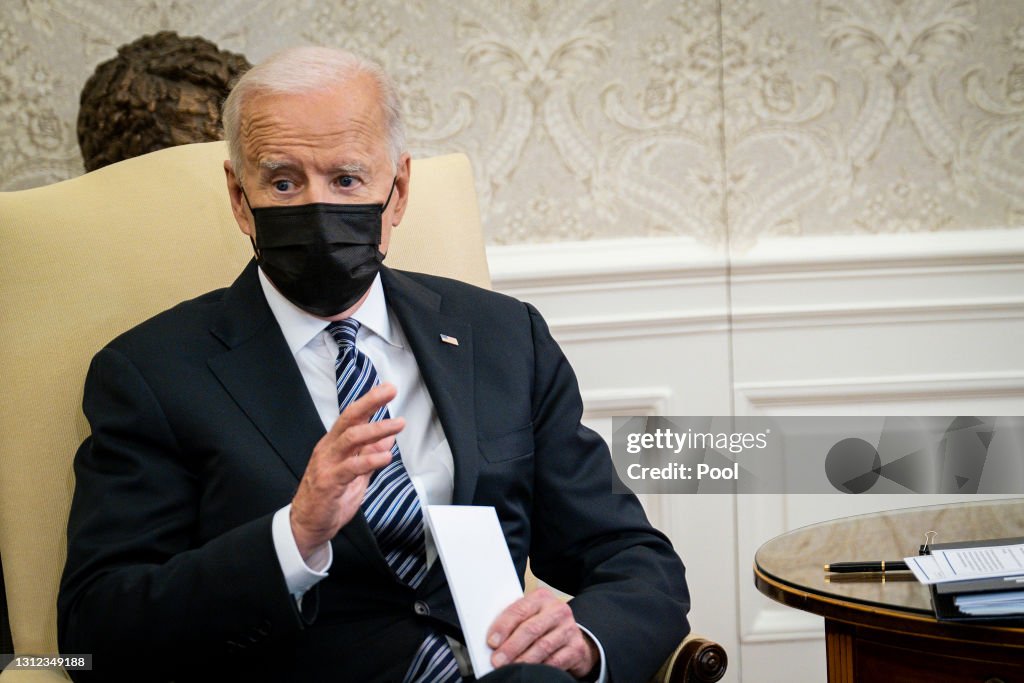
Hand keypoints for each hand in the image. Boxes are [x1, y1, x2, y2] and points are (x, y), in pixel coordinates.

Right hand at [290, 383, 403, 559]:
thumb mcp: (356, 473)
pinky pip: (351, 467)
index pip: (352, 416)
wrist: (309, 525)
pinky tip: (385, 458)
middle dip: (370, 402)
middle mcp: (329, 449)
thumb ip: (369, 455)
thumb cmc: (330, 497)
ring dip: (376, 429)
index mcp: (334, 444)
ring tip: (397, 425)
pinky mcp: (329, 482)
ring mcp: (327, 464)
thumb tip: (388, 439)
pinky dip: (370, 460)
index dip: (370, 401)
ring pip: (350, 438)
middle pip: (349, 418)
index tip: (388, 389)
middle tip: (390, 391)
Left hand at [487, 588, 598, 678]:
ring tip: (510, 668)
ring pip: (543, 646)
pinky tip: (529, 672)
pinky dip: (540, 668)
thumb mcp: (529, 616)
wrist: (572, 637)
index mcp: (541, 597)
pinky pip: (555, 661)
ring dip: (523, 660)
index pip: (519, 610)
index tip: (491, 642)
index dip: (503, 626)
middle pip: (531, 629)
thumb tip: (492, 641)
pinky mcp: (576, 648)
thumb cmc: (542, 625)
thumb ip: (513, 622)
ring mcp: (569, 628)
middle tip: (497, 660)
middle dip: (511, 647)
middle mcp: (557, 610)